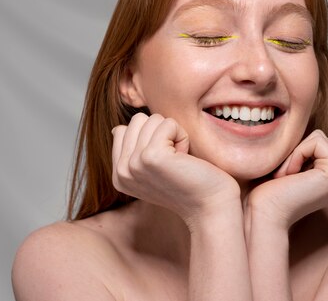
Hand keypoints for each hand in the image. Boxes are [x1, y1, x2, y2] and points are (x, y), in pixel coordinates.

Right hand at [111, 113, 239, 226]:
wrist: (210, 206)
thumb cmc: (188, 183)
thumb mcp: (152, 170)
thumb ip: (133, 151)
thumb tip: (117, 129)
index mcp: (118, 175)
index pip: (123, 130)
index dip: (150, 138)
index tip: (163, 162)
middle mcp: (121, 172)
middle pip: (137, 121)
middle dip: (161, 133)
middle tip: (174, 160)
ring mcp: (134, 164)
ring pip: (153, 119)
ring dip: (173, 134)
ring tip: (180, 160)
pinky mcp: (151, 156)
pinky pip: (168, 123)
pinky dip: (182, 135)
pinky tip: (185, 158)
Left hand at [245, 130, 327, 229]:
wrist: (263, 213)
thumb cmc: (267, 193)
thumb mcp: (289, 166)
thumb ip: (302, 150)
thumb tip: (304, 127)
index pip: (316, 142)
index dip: (295, 152)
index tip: (284, 177)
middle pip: (319, 137)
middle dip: (296, 151)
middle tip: (284, 177)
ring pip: (318, 137)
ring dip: (294, 154)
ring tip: (286, 177)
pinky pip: (316, 141)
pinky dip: (297, 154)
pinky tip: (290, 176)